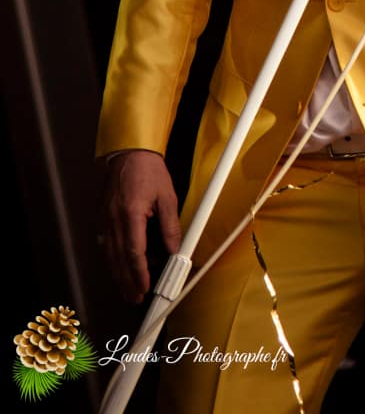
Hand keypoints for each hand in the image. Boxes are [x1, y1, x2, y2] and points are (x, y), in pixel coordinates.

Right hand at [100, 150, 181, 303]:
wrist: (128, 153)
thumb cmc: (148, 170)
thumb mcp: (167, 196)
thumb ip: (170, 225)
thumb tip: (176, 249)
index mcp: (131, 213)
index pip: (134, 252)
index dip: (139, 274)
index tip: (145, 287)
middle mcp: (113, 220)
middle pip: (118, 260)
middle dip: (127, 282)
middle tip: (135, 298)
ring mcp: (104, 220)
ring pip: (109, 255)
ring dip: (118, 275)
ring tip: (128, 290)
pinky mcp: (101, 218)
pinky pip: (104, 245)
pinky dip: (112, 259)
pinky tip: (119, 267)